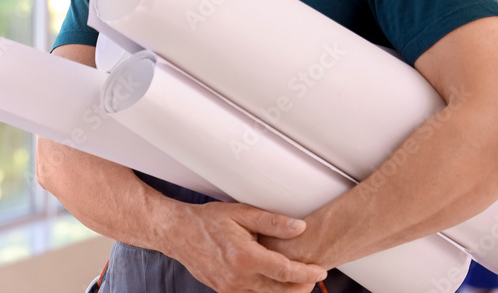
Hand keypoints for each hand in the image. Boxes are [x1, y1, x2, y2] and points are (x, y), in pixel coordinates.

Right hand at [171, 202, 327, 292]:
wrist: (178, 233)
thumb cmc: (207, 221)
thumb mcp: (240, 213)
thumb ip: (272, 221)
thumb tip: (299, 228)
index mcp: (244, 257)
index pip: (285, 272)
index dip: (307, 273)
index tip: (320, 269)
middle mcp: (238, 277)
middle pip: (281, 291)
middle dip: (301, 285)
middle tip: (313, 275)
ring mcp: (230, 288)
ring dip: (286, 290)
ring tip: (297, 278)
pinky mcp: (224, 291)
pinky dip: (267, 291)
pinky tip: (273, 279)